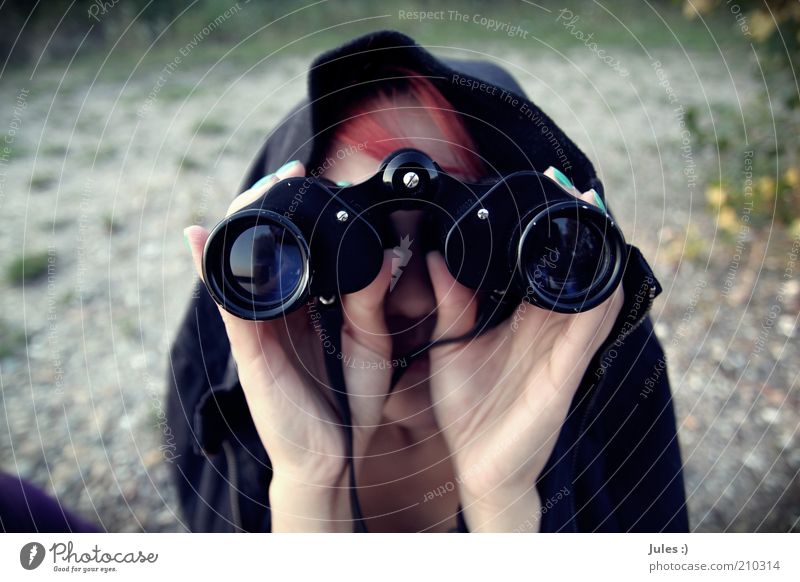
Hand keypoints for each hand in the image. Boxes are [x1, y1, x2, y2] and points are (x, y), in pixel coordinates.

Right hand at [184, 161, 395, 529]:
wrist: (333, 456)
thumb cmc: (350, 403)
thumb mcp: (371, 344)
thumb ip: (370, 302)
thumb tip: (377, 257)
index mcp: (307, 308)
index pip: (297, 251)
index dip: (300, 213)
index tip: (313, 177)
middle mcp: (279, 312)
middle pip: (263, 249)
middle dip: (270, 205)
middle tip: (290, 171)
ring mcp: (258, 328)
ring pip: (240, 266)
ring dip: (242, 224)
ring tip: (256, 189)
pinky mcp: (247, 347)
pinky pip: (226, 302)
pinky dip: (211, 268)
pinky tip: (200, 237)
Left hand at [424, 169, 624, 531]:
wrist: (478, 467)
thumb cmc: (467, 411)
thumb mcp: (452, 347)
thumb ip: (451, 303)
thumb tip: (435, 256)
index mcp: (523, 321)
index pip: (544, 267)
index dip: (550, 232)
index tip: (546, 192)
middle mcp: (549, 330)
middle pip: (577, 271)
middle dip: (581, 231)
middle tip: (574, 188)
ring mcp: (563, 350)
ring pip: (595, 292)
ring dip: (597, 254)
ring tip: (592, 212)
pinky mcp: (567, 373)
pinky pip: (591, 329)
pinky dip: (600, 297)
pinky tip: (601, 270)